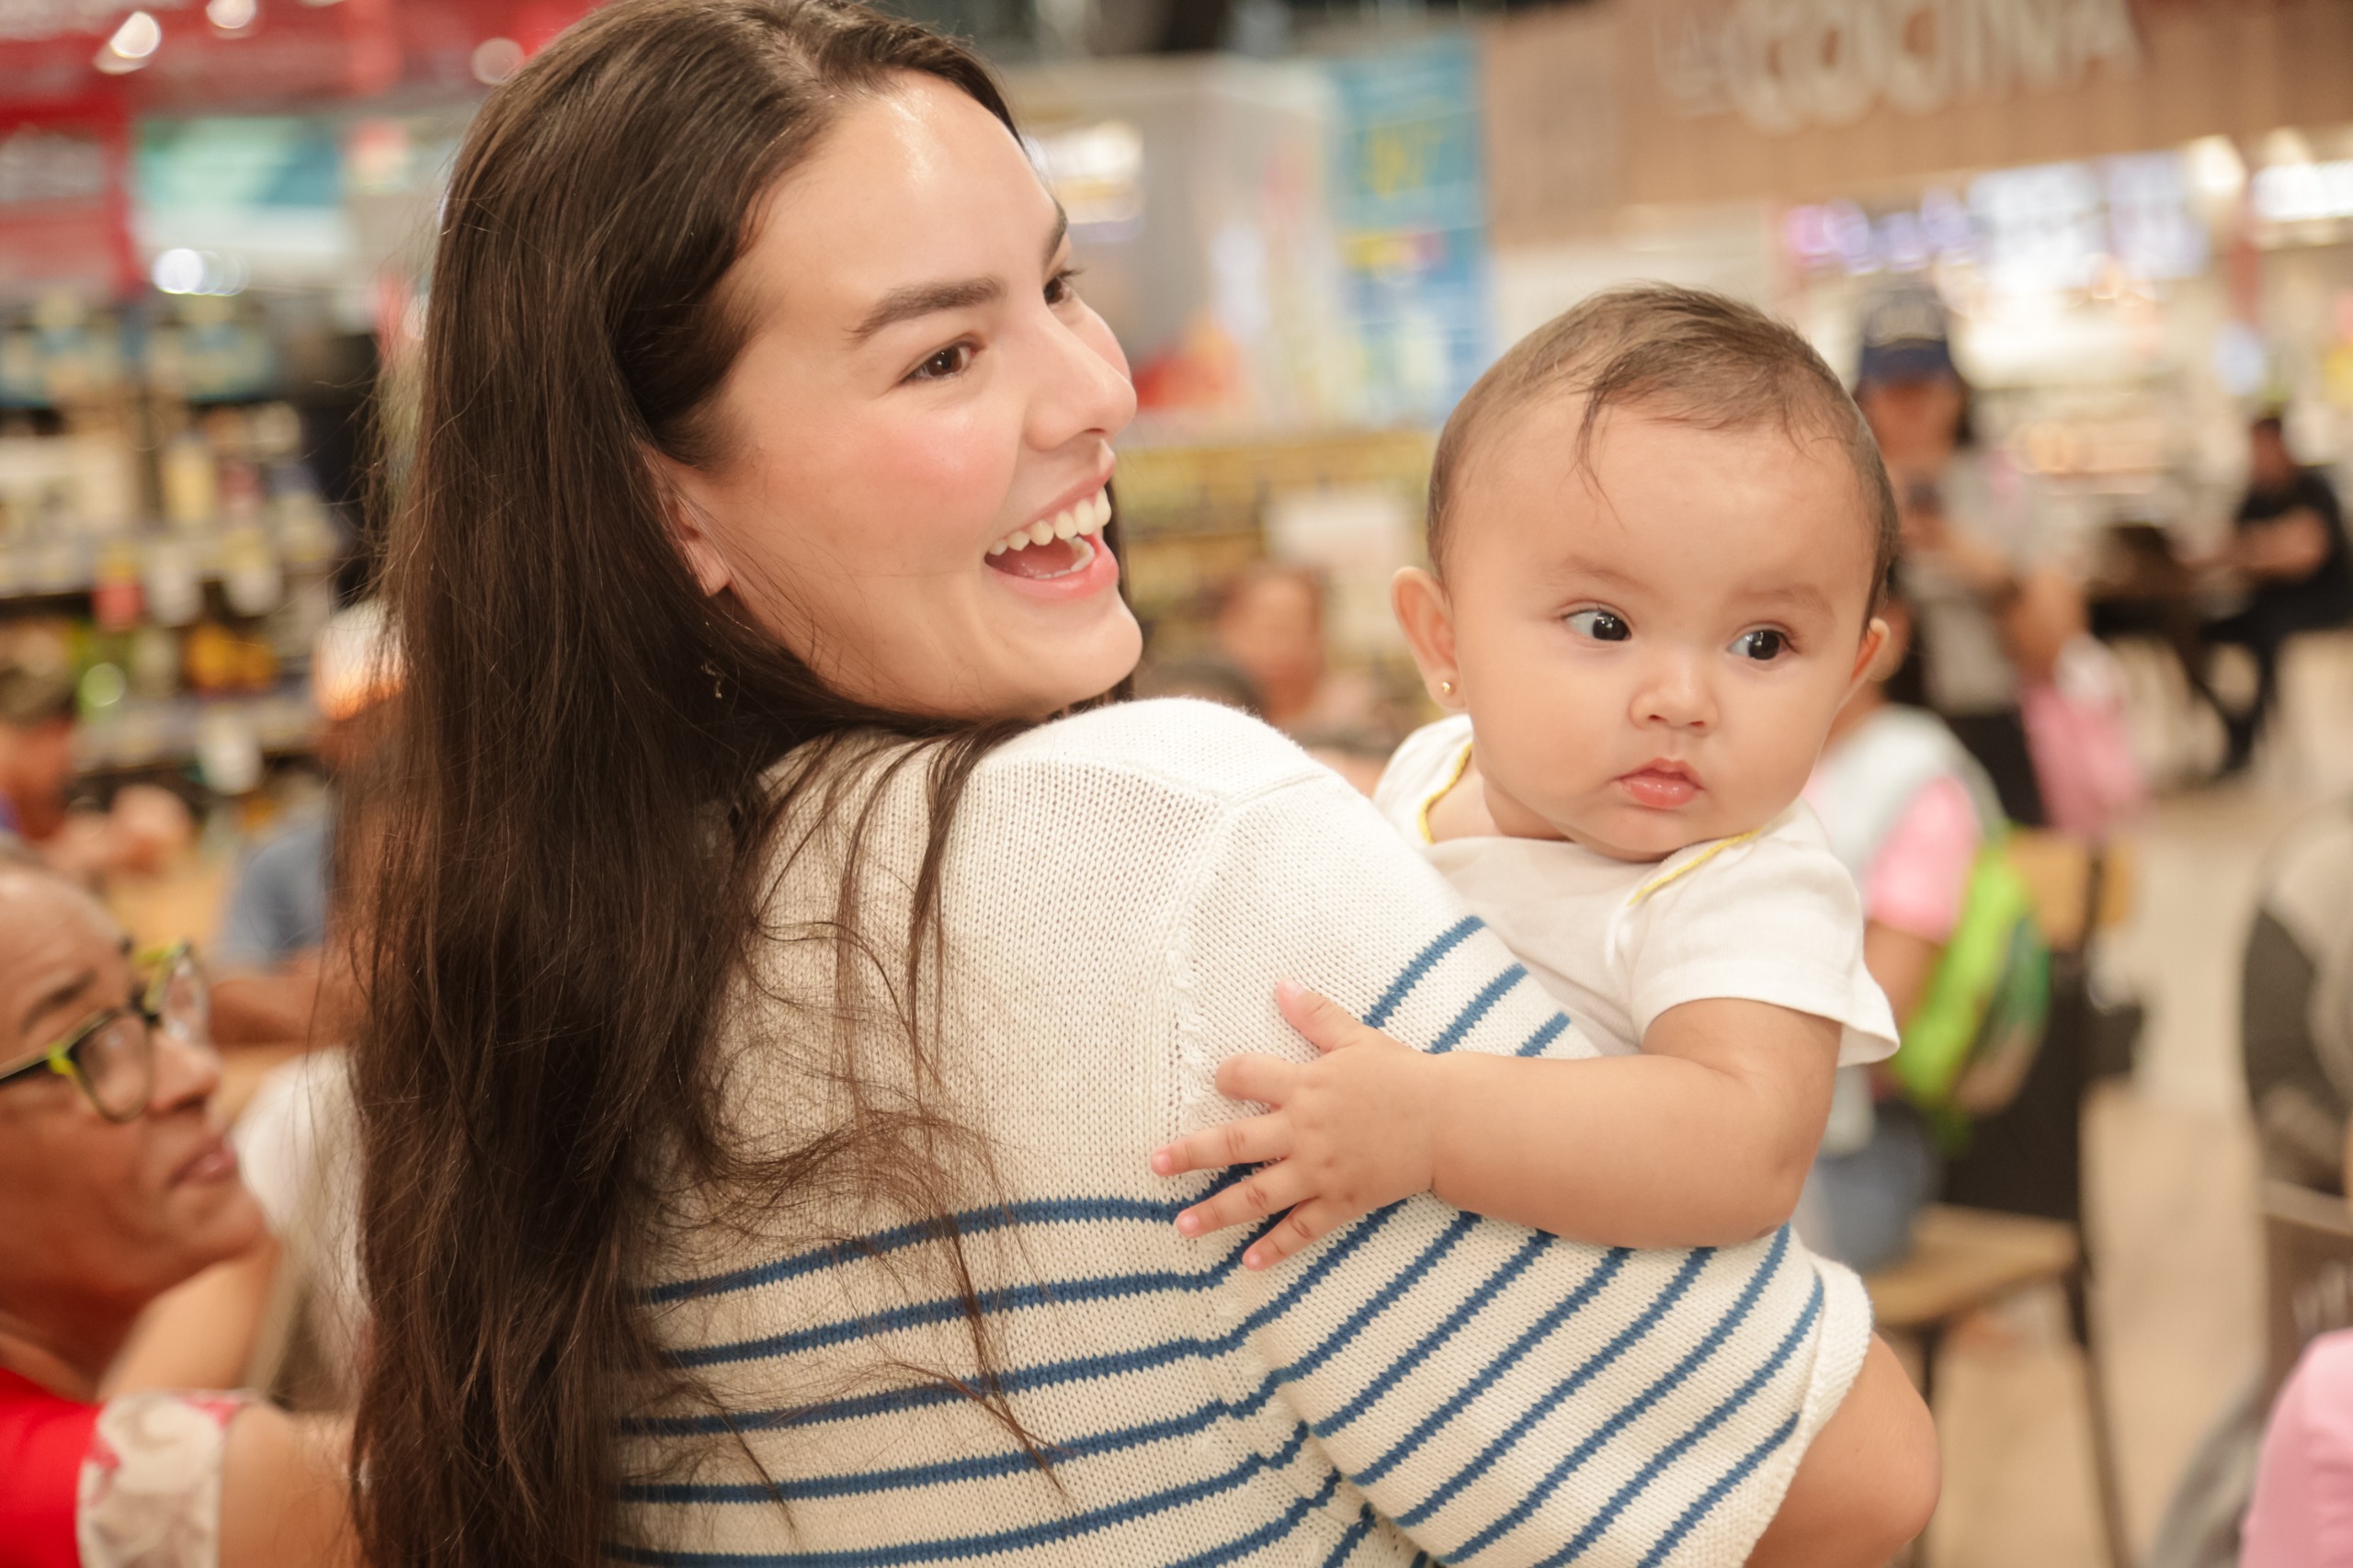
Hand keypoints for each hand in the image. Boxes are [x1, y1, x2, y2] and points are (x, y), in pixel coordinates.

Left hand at [1149, 981, 1442, 1268]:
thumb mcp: (1357, 1038)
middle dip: (1191, 1154)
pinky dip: (1276, 1247)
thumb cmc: (1402, 1076)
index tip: (1217, 1080)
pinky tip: (1248, 1261)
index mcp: (1305, 1086)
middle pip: (1235, 1144)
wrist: (1448, 1121)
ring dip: (1217, 1211)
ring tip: (1182, 1225)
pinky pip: (1303, 1229)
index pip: (1246, 1077)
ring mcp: (1320, 1171)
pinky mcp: (1341, 1201)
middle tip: (1155, 1165)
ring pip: (1258, 1194)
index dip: (1227, 1076)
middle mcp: (1304, 1131)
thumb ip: (1316, 1015)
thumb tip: (1282, 985)